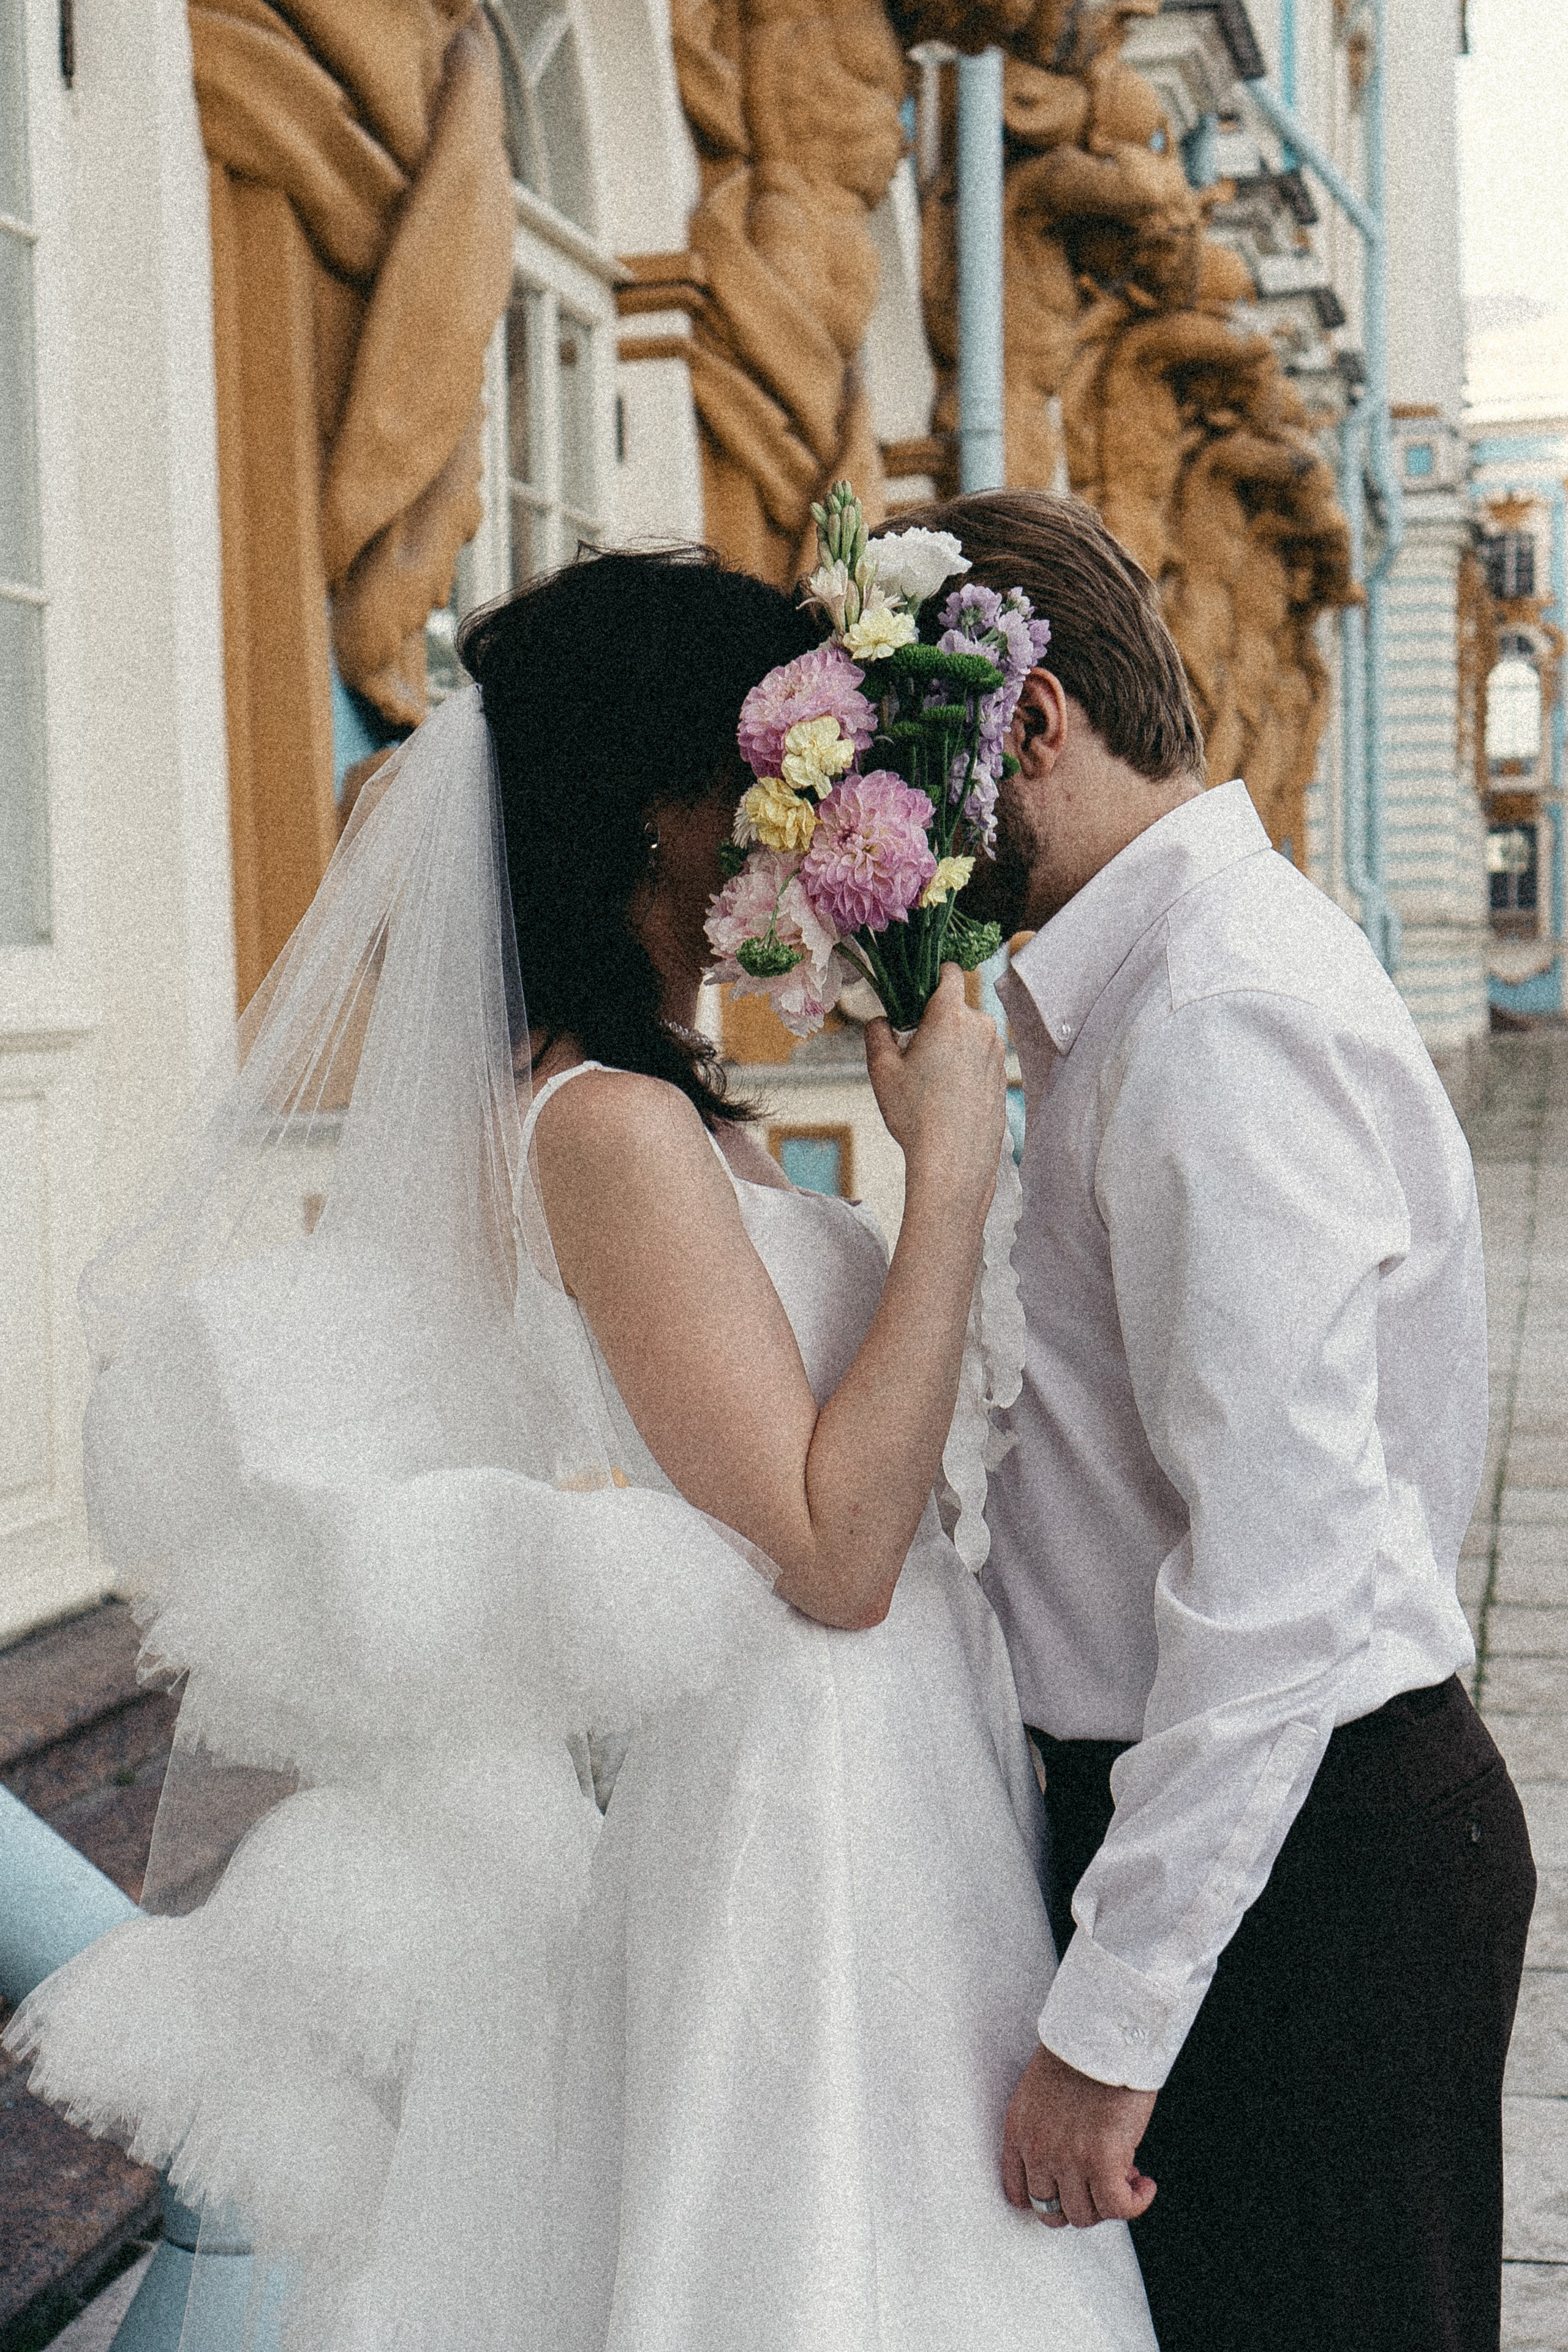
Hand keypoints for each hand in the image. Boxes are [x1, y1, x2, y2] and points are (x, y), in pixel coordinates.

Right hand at [864, 966, 1006, 1205]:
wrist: (954, 1160)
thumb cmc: (916, 1114)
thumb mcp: (881, 1070)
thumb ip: (877, 1032)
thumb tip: (882, 1021)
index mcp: (951, 1016)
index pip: (948, 972)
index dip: (931, 977)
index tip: (916, 996)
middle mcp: (981, 1027)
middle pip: (956, 1008)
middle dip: (936, 1022)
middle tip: (915, 1052)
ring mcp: (997, 1052)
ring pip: (970, 1034)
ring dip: (953, 1046)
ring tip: (932, 1081)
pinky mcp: (1004, 1076)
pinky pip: (982, 1058)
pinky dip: (967, 1067)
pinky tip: (950, 1095)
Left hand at [1002, 2043, 1157, 2228]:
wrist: (1102, 2030)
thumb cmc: (1081, 2053)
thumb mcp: (1042, 2094)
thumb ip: (1047, 2132)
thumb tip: (1074, 2168)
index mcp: (1018, 2131)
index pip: (1018, 2195)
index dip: (1049, 2200)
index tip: (1071, 2190)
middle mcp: (1038, 2150)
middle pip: (1052, 2212)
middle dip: (1081, 2203)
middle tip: (1104, 2182)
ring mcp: (1068, 2159)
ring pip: (1085, 2215)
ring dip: (1109, 2203)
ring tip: (1127, 2174)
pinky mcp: (1101, 2161)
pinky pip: (1118, 2207)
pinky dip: (1135, 2203)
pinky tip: (1145, 2184)